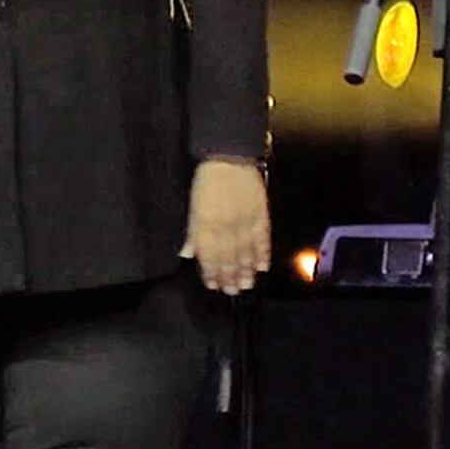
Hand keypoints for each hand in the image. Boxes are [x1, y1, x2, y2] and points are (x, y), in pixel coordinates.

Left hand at [182, 159, 269, 294]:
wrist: (230, 157)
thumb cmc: (207, 181)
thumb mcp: (193, 206)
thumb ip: (192, 232)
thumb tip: (187, 254)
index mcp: (206, 224)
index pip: (209, 256)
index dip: (211, 272)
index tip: (214, 285)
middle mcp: (226, 227)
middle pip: (229, 258)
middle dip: (230, 276)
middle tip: (232, 291)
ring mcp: (245, 222)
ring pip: (246, 253)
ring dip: (246, 271)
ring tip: (246, 285)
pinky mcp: (261, 215)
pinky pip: (262, 239)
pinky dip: (262, 254)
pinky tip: (262, 267)